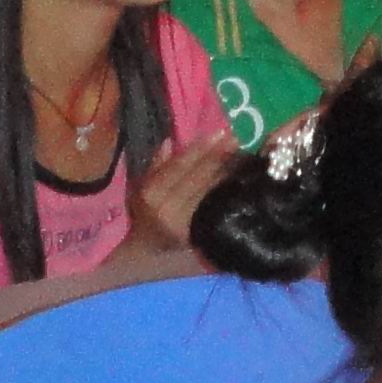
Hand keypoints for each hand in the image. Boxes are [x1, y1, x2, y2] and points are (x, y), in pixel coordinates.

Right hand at [129, 133, 242, 249]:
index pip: (179, 165)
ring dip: (225, 171)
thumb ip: (156, 165)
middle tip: (235, 139)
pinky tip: (237, 179)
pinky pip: (214, 207)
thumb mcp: (142, 188)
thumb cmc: (144, 214)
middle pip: (197, 177)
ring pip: (208, 191)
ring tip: (239, 154)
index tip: (219, 133)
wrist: (147, 249)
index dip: (199, 148)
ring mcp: (183, 222)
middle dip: (217, 157)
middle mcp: (167, 207)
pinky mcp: (196, 233)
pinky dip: (226, 191)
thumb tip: (169, 141)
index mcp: (152, 192)